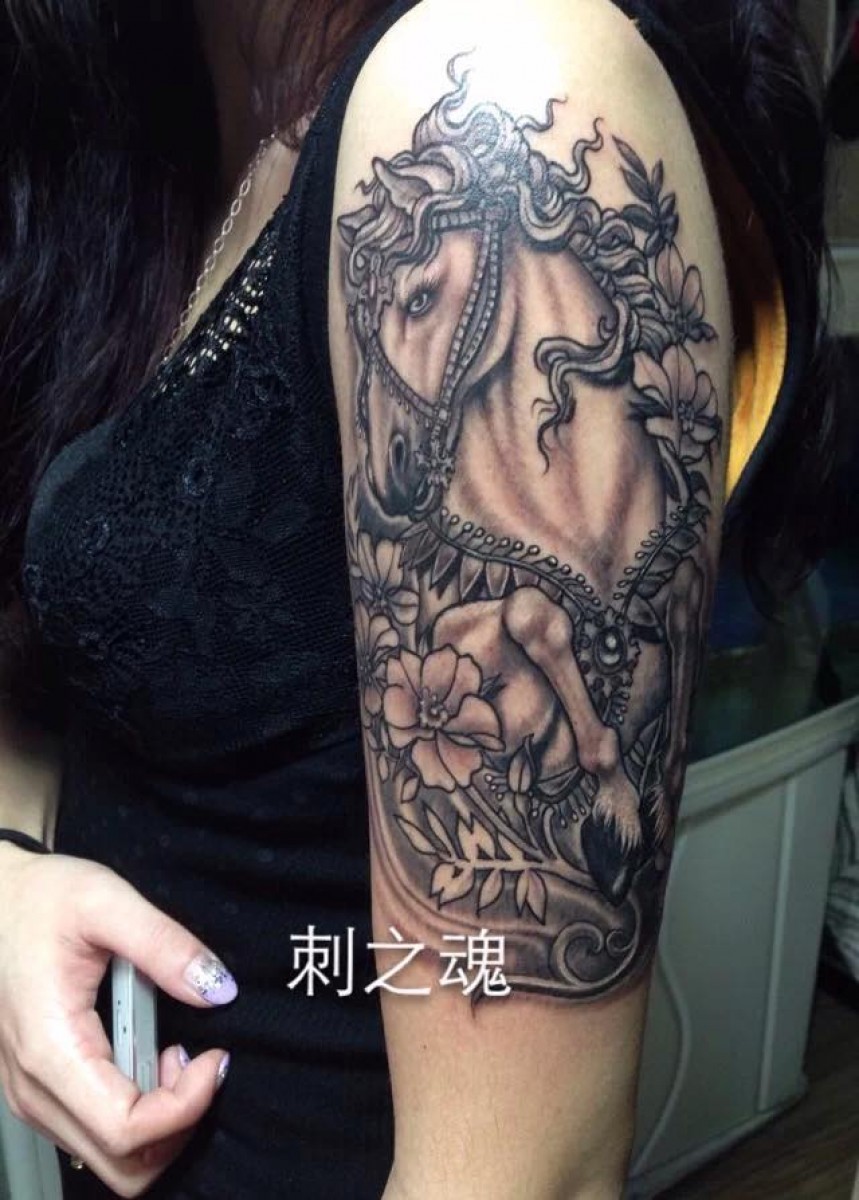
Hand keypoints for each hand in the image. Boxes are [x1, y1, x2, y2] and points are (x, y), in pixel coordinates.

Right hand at [0, 842, 235, 1196]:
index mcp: (51, 1052)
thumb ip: (165, 944)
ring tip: (176, 1051)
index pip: (126, 1132)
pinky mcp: (44, 1088)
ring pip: (112, 1158)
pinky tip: (152, 1053)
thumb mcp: (106, 901)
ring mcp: (36, 1095)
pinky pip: (99, 1131)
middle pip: (123, 1165)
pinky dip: (141, 1111)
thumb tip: (217, 989)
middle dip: (180, 1124)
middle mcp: (36, 1090)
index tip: (216, 1056)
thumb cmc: (38, 898)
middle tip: (200, 1060)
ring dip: (162, 1119)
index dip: (187, 1107)